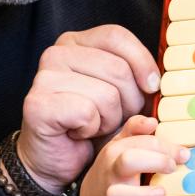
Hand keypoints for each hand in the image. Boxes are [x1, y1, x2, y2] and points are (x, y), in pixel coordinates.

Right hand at [18, 25, 159, 193]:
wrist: (54, 159)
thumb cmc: (89, 125)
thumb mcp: (119, 95)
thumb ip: (135, 78)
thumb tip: (156, 81)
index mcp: (75, 42)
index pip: (117, 36)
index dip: (142, 61)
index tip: (151, 86)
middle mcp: (56, 53)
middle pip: (118, 69)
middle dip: (129, 102)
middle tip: (113, 117)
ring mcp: (44, 77)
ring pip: (106, 94)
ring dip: (109, 120)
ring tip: (93, 125)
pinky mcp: (38, 104)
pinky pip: (87, 113)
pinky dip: (91, 129)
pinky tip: (78, 133)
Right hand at [79, 115, 189, 195]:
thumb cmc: (113, 168)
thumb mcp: (120, 144)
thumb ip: (136, 128)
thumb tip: (153, 121)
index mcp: (116, 152)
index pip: (142, 142)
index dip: (166, 146)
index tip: (183, 154)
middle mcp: (112, 173)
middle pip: (128, 161)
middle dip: (154, 161)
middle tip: (172, 167)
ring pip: (118, 195)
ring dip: (143, 194)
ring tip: (160, 193)